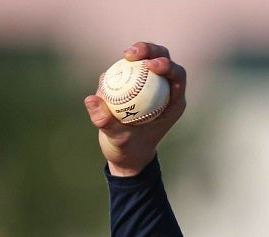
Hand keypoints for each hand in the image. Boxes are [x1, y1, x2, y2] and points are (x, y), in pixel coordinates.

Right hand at [83, 42, 186, 176]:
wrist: (125, 156)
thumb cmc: (128, 150)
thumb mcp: (117, 139)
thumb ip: (106, 121)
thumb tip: (91, 100)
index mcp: (173, 103)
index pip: (177, 76)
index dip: (167, 65)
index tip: (150, 65)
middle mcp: (164, 90)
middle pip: (163, 59)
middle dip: (149, 50)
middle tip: (130, 54)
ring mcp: (149, 86)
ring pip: (145, 60)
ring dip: (135, 54)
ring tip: (123, 58)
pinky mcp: (134, 85)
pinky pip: (127, 70)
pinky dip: (118, 70)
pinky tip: (107, 79)